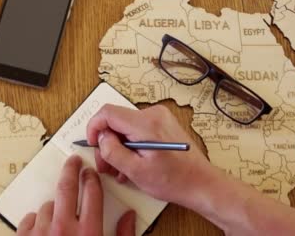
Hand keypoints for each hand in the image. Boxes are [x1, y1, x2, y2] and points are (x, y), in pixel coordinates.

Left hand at [17, 155, 135, 235]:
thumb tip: (129, 216)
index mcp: (89, 233)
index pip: (92, 193)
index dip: (92, 179)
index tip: (90, 172)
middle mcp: (64, 229)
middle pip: (66, 188)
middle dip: (71, 170)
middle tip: (73, 162)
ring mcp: (41, 234)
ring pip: (47, 206)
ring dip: (54, 208)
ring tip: (59, 220)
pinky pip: (29, 219)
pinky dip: (37, 222)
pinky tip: (43, 230)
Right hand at [86, 104, 219, 207]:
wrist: (201, 183)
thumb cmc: (173, 180)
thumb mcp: (136, 171)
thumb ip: (113, 151)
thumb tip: (100, 138)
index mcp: (145, 123)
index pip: (107, 112)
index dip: (94, 127)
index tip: (93, 145)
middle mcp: (152, 113)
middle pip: (116, 121)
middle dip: (107, 143)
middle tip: (106, 166)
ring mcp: (159, 117)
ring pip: (125, 126)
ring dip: (119, 147)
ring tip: (120, 170)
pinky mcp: (162, 123)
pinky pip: (137, 129)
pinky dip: (130, 144)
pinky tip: (133, 163)